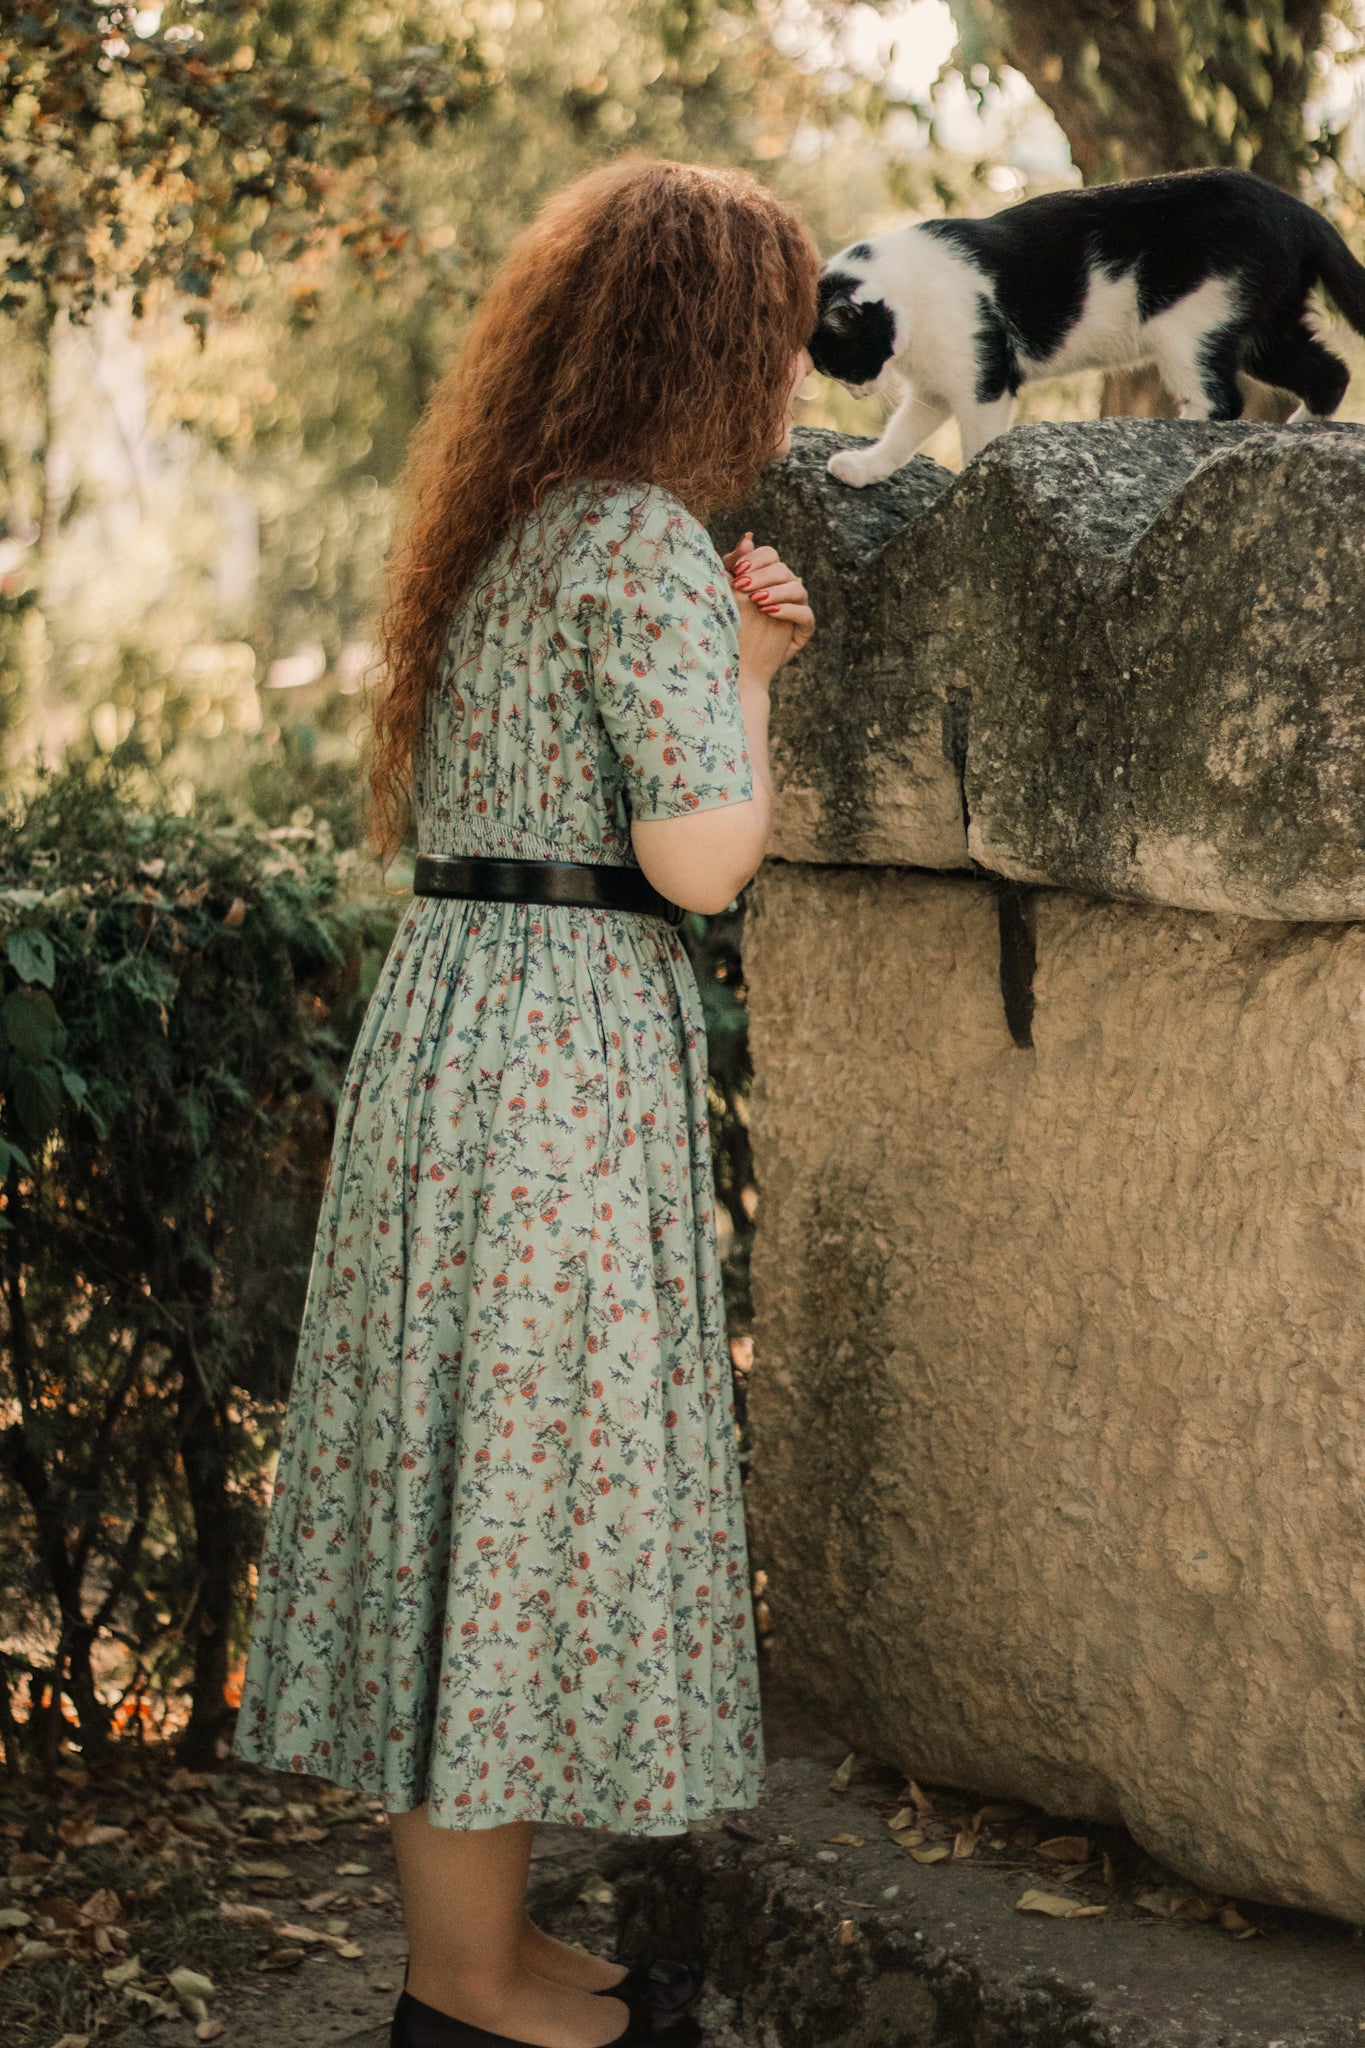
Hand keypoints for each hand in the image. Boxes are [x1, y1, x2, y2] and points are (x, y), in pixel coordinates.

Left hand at [721, 531, 813, 682]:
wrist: (732, 665)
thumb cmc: (726, 625)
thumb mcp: (726, 593)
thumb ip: (734, 565)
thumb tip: (748, 537)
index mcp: (767, 575)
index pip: (769, 555)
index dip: (755, 560)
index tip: (738, 572)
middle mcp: (785, 587)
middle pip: (783, 569)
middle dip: (762, 576)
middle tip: (743, 588)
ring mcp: (797, 607)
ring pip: (797, 588)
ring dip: (776, 592)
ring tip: (757, 601)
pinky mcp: (803, 628)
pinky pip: (805, 614)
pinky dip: (789, 611)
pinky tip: (771, 612)